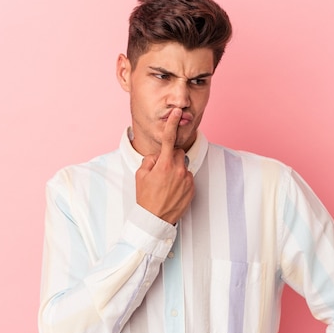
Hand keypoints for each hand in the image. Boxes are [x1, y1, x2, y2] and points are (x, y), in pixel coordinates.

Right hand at [135, 108, 194, 223]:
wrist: (155, 219)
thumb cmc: (145, 197)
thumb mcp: (140, 175)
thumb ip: (150, 160)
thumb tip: (158, 156)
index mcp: (164, 164)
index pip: (169, 139)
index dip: (172, 124)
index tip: (176, 113)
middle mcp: (178, 170)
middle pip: (178, 153)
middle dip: (171, 157)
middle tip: (161, 171)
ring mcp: (187, 179)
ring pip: (183, 166)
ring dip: (176, 171)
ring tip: (166, 185)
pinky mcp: (192, 188)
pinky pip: (187, 178)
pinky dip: (181, 181)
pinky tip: (172, 191)